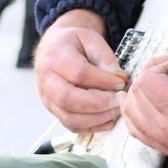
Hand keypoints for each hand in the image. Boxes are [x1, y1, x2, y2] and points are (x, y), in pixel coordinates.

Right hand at [34, 11, 126, 133]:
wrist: (54, 47)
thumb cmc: (74, 43)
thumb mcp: (91, 40)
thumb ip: (105, 58)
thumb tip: (119, 79)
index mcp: (56, 57)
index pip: (79, 73)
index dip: (103, 81)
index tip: (121, 82)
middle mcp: (47, 80)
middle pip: (68, 99)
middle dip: (99, 104)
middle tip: (119, 100)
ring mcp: (47, 99)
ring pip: (69, 117)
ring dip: (97, 118)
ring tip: (116, 110)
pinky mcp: (54, 111)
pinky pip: (71, 125)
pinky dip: (91, 127)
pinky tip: (108, 120)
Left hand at [117, 26, 167, 167]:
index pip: (149, 82)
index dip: (160, 65)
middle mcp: (167, 129)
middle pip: (137, 92)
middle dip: (149, 73)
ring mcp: (162, 140)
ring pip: (130, 110)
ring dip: (138, 91)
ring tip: (155, 80)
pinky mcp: (161, 147)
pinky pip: (133, 127)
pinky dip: (132, 111)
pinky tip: (136, 101)